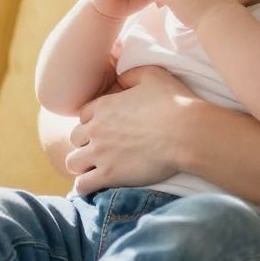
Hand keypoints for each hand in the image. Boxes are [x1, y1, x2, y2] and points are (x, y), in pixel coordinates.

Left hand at [67, 64, 200, 194]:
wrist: (186, 133)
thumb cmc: (174, 103)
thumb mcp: (153, 75)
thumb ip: (131, 74)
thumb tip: (121, 77)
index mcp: (104, 106)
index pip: (83, 116)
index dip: (92, 123)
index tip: (105, 130)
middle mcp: (96, 129)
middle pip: (75, 139)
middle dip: (85, 144)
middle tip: (102, 150)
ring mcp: (100, 153)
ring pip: (72, 162)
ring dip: (82, 166)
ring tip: (95, 170)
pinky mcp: (109, 175)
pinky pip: (82, 185)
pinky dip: (86, 186)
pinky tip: (96, 186)